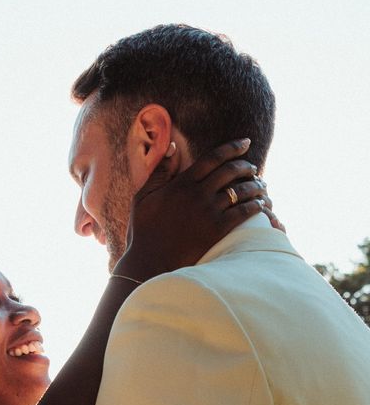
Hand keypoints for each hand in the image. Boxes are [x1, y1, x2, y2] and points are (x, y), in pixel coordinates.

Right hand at [114, 139, 278, 281]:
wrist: (151, 261)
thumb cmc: (144, 230)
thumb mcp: (144, 196)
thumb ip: (160, 171)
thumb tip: (174, 146)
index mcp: (181, 183)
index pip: (213, 158)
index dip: (232, 148)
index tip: (245, 142)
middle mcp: (197, 194)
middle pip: (230, 171)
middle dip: (245, 165)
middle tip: (252, 166)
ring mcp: (209, 212)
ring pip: (241, 191)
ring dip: (255, 185)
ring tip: (260, 185)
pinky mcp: (218, 230)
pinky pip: (244, 212)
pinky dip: (255, 205)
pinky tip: (260, 204)